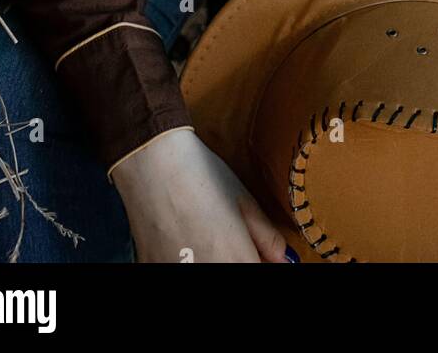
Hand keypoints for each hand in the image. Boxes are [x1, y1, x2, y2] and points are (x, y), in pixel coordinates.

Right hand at [112, 127, 297, 263]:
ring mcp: (177, 273)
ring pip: (207, 271)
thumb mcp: (244, 202)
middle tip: (229, 239)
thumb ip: (267, 238)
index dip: (258, 260)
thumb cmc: (202, 175)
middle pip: (234, 273)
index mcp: (236, 259)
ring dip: (211, 260)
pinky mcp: (152, 268)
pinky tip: (182, 241)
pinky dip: (184, 260)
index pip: (258, 274)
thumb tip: (285, 260)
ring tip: (204, 236)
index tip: (257, 251)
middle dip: (237, 260)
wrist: (152, 162)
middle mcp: (208, 272)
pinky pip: (176, 269)